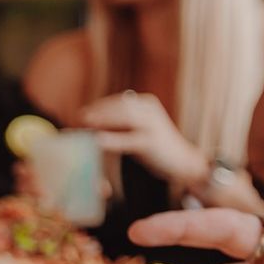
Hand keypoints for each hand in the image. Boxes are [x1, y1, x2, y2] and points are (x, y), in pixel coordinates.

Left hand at [77, 92, 205, 187]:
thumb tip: (94, 123)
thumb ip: (121, 124)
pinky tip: (98, 141)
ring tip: (85, 124)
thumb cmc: (156, 147)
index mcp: (146, 104)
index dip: (100, 105)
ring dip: (103, 119)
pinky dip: (112, 139)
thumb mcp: (138, 130)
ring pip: (124, 117)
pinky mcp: (153, 141)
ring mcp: (153, 125)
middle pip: (120, 105)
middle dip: (98, 110)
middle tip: (80, 117)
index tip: (82, 112)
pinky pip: (129, 138)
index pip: (119, 101)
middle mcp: (150, 111)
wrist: (183, 162)